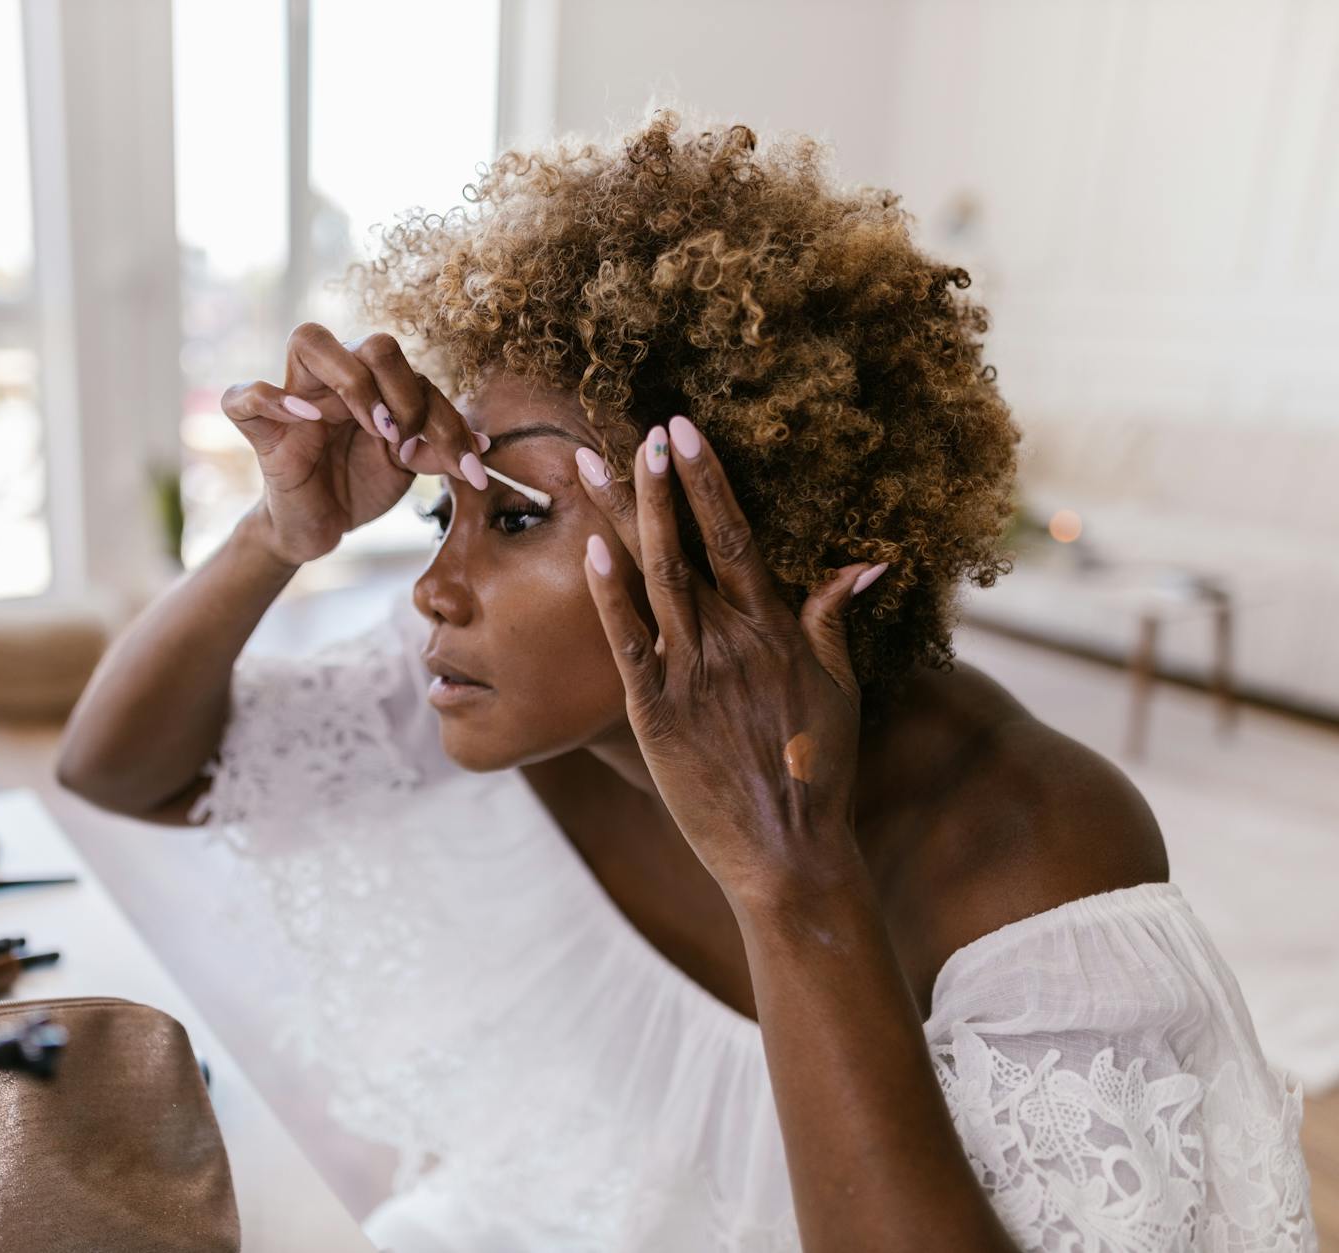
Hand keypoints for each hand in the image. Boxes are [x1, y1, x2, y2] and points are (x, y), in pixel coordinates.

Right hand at [221, 323, 486, 565]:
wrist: (320, 528)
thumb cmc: (361, 485)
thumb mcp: (407, 469)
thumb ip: (438, 450)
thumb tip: (483, 446)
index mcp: (375, 381)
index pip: (418, 374)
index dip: (448, 419)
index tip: (467, 465)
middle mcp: (336, 377)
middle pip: (374, 343)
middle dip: (405, 394)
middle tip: (407, 441)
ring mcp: (295, 396)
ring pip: (309, 340)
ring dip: (353, 383)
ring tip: (374, 429)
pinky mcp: (259, 428)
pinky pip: (245, 395)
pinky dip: (272, 399)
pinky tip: (307, 420)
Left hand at [574, 415, 890, 909]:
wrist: (787, 852)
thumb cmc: (817, 771)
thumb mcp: (840, 689)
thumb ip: (835, 618)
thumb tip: (868, 557)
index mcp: (776, 630)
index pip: (739, 536)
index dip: (708, 479)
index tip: (683, 429)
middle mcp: (731, 642)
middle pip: (687, 546)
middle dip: (659, 482)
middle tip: (636, 426)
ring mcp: (689, 675)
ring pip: (651, 580)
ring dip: (621, 518)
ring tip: (588, 463)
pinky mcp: (654, 713)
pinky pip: (626, 644)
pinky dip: (608, 596)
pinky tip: (588, 550)